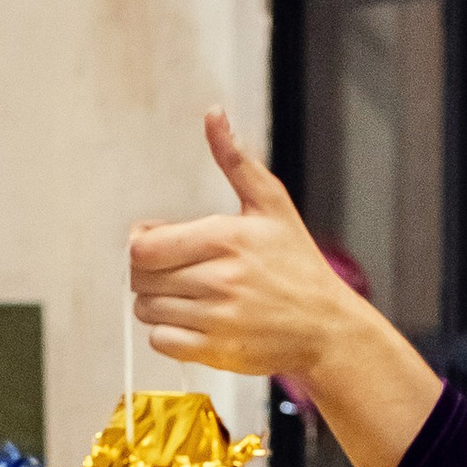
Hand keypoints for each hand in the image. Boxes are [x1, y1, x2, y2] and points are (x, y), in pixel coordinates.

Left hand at [128, 110, 362, 382]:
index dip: (143, 246)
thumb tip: (213, 115)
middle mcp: (219, 279)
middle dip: (149, 273)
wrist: (326, 326)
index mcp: (226, 238)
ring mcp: (217, 318)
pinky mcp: (215, 351)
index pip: (144, 247)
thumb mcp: (271, 205)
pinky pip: (160, 341)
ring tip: (186, 296)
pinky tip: (192, 320)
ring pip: (146, 309)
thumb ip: (235, 160)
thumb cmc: (297, 265)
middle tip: (175, 271)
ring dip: (157, 303)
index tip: (159, 246)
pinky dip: (167, 333)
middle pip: (140, 278)